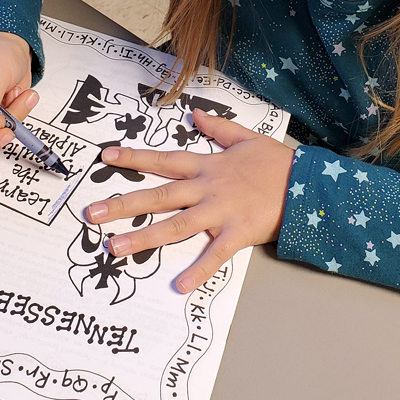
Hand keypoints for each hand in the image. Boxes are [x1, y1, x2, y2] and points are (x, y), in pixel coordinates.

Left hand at [85, 108, 295, 293]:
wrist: (308, 185)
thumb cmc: (277, 163)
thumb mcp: (247, 138)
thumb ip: (218, 128)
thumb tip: (195, 113)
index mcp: (207, 166)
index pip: (164, 160)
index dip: (134, 158)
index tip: (106, 157)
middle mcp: (207, 189)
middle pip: (159, 195)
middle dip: (123, 203)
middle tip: (91, 213)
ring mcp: (220, 212)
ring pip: (176, 225)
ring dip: (144, 237)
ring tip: (114, 248)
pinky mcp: (237, 234)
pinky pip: (215, 255)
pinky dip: (198, 271)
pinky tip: (180, 286)